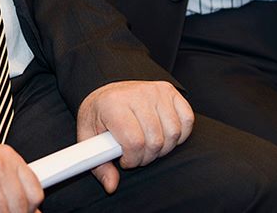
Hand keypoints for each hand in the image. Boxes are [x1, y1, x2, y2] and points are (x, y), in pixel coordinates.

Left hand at [76, 81, 193, 193]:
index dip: (132, 159)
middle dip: (146, 157)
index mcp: (112, 104)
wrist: (108, 90)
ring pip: (173, 134)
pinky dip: (179, 135)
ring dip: (163, 148)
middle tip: (136, 154)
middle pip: (155, 141)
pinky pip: (187, 121)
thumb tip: (111, 186)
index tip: (125, 159)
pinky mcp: (169, 91)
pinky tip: (163, 134)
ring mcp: (155, 91)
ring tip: (148, 144)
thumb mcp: (89, 136)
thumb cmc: (100, 114)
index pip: (134, 142)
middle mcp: (135, 94)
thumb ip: (98, 164)